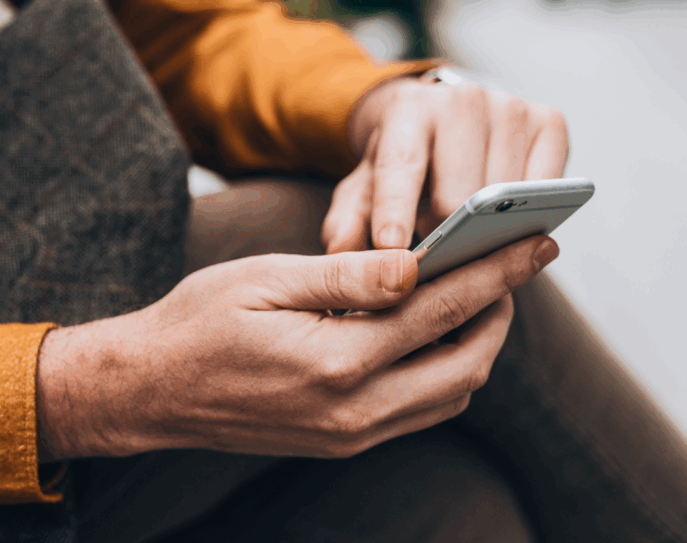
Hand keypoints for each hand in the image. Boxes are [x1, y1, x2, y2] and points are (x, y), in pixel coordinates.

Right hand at [36, 234, 558, 460]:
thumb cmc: (198, 322)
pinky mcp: (341, 442)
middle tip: (514, 267)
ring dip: (476, 346)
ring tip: (480, 295)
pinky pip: (418, 412)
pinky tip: (434, 334)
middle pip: (465, 366)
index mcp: (334, 362)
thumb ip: (347, 275)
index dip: (495, 273)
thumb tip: (418, 263)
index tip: (535, 244)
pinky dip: (443, 371)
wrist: (150, 389)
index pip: (439, 312)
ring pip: (449, 396)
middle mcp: (352, 412)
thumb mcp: (265, 280)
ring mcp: (349, 435)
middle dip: (500, 312)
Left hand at [323, 75, 569, 252]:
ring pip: (504, 200)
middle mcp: (462, 99)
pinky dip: (527, 216)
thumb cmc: (399, 159)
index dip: (396, 209)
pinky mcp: (550, 121)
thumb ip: (346, 221)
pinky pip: (546, 189)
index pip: (401, 164)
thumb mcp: (363, 186)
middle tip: (435, 256)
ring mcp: (511, 108)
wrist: (441, 114)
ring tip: (465, 240)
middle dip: (445, 237)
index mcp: (408, 109)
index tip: (393, 248)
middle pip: (459, 196)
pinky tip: (506, 224)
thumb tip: (343, 254)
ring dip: (486, 231)